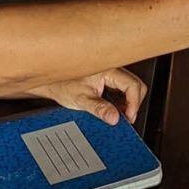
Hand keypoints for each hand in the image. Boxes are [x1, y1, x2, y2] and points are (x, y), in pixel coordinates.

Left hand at [28, 68, 145, 125]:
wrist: (52, 82)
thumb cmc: (62, 85)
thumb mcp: (81, 99)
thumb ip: (99, 108)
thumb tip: (114, 117)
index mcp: (108, 70)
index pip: (132, 85)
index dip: (134, 103)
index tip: (129, 117)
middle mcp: (112, 69)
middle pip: (136, 86)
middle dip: (134, 104)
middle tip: (127, 118)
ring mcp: (111, 74)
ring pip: (131, 88)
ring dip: (128, 103)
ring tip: (120, 115)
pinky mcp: (109, 80)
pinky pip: (123, 90)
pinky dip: (123, 101)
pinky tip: (115, 109)